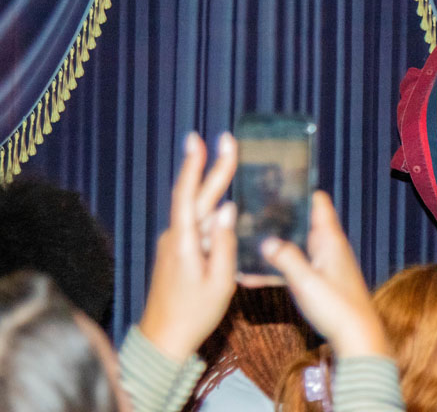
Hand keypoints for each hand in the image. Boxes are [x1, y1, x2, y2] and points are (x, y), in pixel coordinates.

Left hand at [139, 132, 237, 361]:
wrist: (163, 340)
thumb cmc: (194, 314)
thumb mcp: (220, 281)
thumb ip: (224, 242)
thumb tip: (228, 208)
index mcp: (184, 242)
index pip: (188, 195)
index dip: (194, 165)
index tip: (199, 139)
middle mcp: (175, 237)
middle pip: (195, 196)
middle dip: (211, 166)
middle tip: (225, 140)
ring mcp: (174, 245)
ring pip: (198, 210)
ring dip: (214, 187)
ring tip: (230, 163)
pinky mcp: (177, 253)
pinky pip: (197, 225)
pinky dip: (211, 209)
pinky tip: (224, 205)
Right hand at [261, 191, 388, 358]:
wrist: (356, 337)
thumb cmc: (337, 307)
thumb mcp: (306, 281)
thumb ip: (285, 258)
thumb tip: (265, 239)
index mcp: (329, 238)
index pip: (317, 201)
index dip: (299, 190)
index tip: (273, 184)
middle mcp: (327, 246)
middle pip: (301, 222)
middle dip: (277, 218)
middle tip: (246, 213)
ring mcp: (322, 263)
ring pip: (293, 247)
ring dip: (272, 247)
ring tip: (239, 242)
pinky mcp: (318, 281)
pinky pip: (292, 269)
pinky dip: (274, 270)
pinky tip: (248, 276)